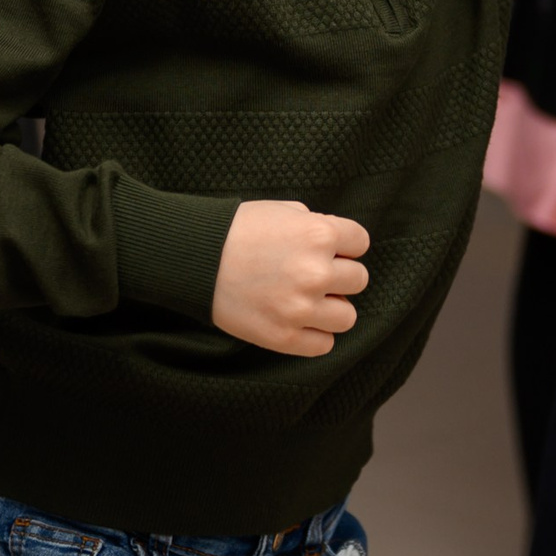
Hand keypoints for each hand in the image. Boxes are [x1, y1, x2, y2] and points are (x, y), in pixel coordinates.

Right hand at [211, 200, 370, 356]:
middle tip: (313, 274)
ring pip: (347, 317)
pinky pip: (324, 344)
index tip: (328, 249)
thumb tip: (338, 245)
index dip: (345, 245)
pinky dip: (315, 334)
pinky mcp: (283, 337)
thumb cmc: (237, 229)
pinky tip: (298, 319)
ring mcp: (300, 308)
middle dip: (339, 275)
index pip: (361, 243)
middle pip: (358, 280)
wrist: (194, 259)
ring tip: (308, 300)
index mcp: (318, 235)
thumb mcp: (282, 211)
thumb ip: (316, 225)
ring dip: (332, 308)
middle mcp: (316, 272)